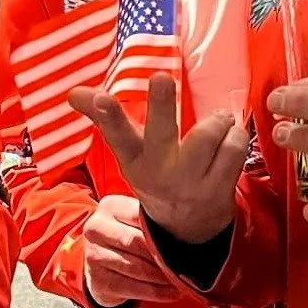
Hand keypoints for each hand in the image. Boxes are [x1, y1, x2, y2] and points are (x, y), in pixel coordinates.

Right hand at [68, 73, 246, 245]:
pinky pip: (234, 147)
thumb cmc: (154, 172)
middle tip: (161, 79)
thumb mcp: (128, 152)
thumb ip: (102, 119)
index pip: (118, 136)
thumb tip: (72, 93)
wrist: (186, 227)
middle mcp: (159, 171)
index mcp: (133, 159)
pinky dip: (236, 135)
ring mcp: (189, 183)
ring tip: (218, 120)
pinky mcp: (219, 190)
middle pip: (162, 131)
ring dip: (218, 120)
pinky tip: (230, 138)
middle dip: (161, 104)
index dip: (109, 116)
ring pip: (208, 134)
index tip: (101, 97)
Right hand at [82, 195, 180, 307]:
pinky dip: (158, 292)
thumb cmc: (126, 236)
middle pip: (136, 243)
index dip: (163, 229)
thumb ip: (153, 220)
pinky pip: (134, 288)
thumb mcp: (134, 220)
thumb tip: (190, 228)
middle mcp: (96, 229)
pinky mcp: (99, 281)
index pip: (139, 217)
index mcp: (109, 207)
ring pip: (138, 268)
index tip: (187, 238)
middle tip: (188, 261)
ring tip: (183, 279)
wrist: (100, 262)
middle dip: (163, 254)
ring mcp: (94, 256)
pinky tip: (173, 292)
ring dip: (164, 276)